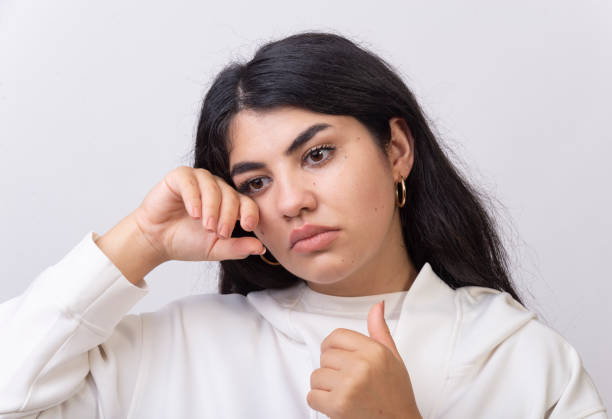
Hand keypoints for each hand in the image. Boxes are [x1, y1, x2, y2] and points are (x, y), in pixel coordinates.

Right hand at [132, 166, 263, 262]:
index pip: (247, 202)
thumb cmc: (186, 241)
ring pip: (213, 187)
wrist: (157, 240)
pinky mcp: (180, 177)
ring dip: (212, 208)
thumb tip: (261, 249)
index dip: (250, 213)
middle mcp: (216, 188)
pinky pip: (191, 181)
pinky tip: (193, 213)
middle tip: (221, 233)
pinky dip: (194, 197)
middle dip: (228, 215)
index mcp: (229, 204)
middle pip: (231, 195)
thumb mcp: (216, 248)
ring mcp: (199, 180)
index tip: (249, 227)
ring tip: (206, 226)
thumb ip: (237, 248)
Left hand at [307, 301, 421, 418]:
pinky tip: (337, 404)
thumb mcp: (393, 357)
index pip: (337, 336)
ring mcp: (348, 385)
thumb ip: (380, 331)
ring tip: (344, 393)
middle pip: (325, 356)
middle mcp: (361, 365)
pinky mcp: (338, 405)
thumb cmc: (395, 394)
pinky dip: (320, 402)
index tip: (336, 357)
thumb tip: (376, 306)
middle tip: (348, 381)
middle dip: (331, 369)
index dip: (332, 347)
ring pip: (316, 376)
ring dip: (324, 387)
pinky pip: (312, 396)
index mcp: (374, 350)